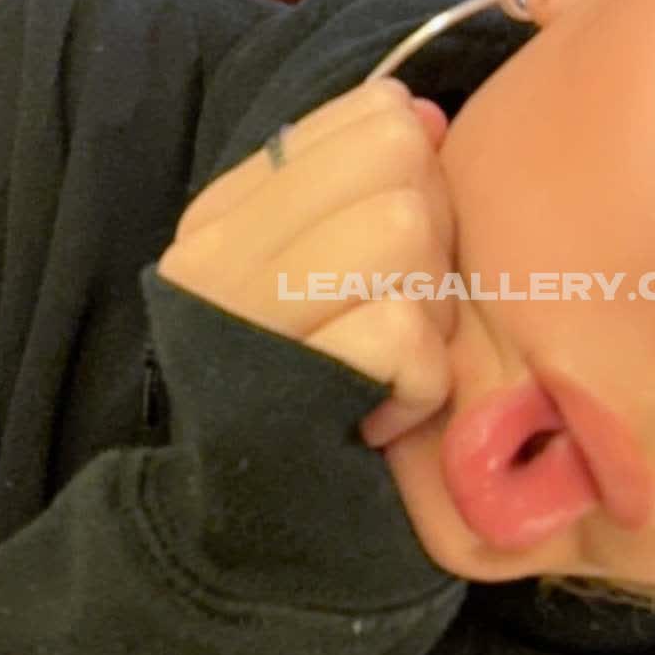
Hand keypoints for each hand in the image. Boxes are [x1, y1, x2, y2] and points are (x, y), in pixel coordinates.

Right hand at [157, 79, 457, 447]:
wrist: (240, 540)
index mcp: (230, 211)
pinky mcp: (282, 382)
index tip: (390, 263)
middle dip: (435, 244)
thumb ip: (361, 191)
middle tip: (399, 318)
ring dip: (429, 314)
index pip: (376, 115)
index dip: (424, 183)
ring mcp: (242, 313)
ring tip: (389, 366)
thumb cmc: (308, 401)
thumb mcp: (319, 281)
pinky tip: (383, 414)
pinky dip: (421, 384)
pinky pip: (404, 333)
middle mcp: (220, 249)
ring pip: (403, 231)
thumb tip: (424, 113)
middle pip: (401, 161)